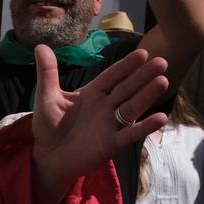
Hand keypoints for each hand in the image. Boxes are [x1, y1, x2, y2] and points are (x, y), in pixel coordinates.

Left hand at [32, 45, 168, 203]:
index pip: (112, 76)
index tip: (142, 53)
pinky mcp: (112, 143)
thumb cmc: (48, 127)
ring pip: (132, 107)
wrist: (48, 157)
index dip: (126, 66)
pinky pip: (131, 134)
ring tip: (163, 82)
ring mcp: (111, 124)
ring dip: (147, 96)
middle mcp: (105, 106)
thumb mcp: (47, 98)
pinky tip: (160, 118)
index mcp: (92, 93)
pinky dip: (145, 127)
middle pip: (127, 88)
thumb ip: (48, 73)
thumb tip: (40, 46)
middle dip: (143, 76)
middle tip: (162, 61)